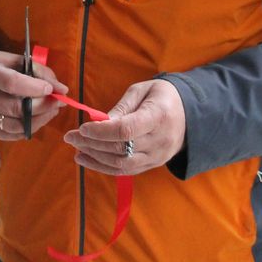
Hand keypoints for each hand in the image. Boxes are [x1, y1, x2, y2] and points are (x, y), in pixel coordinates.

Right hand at [0, 50, 68, 140]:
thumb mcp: (11, 60)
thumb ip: (37, 71)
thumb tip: (62, 89)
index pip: (11, 83)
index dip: (34, 87)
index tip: (51, 89)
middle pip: (15, 108)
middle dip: (42, 107)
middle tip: (57, 102)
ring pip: (15, 126)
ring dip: (40, 120)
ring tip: (50, 111)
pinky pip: (10, 135)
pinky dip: (28, 129)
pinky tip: (36, 119)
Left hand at [62, 79, 184, 175]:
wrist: (191, 114)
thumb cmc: (162, 96)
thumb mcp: (142, 91)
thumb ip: (121, 107)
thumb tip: (98, 122)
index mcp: (159, 116)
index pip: (126, 130)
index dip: (101, 131)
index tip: (82, 128)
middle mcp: (160, 140)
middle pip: (121, 149)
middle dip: (91, 144)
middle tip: (70, 137)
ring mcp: (158, 156)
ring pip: (122, 164)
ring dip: (95, 158)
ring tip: (76, 148)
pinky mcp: (154, 164)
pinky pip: (127, 170)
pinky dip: (104, 167)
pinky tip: (86, 159)